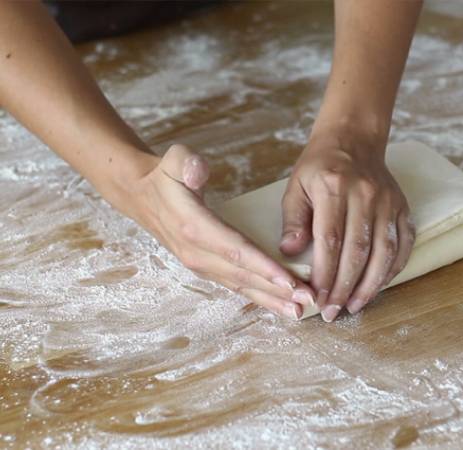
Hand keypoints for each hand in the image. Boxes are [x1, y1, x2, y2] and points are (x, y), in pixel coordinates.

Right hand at [129, 144, 314, 319]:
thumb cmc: (165, 178)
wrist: (142, 197)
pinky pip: (234, 285)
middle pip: (242, 275)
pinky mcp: (205, 268)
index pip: (235, 250)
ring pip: (240, 286)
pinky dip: (257, 296)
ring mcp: (200, 264)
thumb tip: (198, 172)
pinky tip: (277, 304)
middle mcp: (197, 253)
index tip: (289, 280)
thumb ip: (187, 164)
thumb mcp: (173, 160)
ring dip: (270, 300)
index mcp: (194, 227)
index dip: (263, 266)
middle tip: (307, 302)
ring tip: (298, 311)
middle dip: (276, 290)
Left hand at [280, 135, 414, 320]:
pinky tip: (378, 286)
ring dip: (370, 285)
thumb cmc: (319, 167)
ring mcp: (388, 202)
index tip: (316, 298)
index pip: (331, 240)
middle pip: (358, 251)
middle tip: (333, 312)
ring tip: (354, 306)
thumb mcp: (296, 186)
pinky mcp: (403, 208)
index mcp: (335, 188)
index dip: (325, 274)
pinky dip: (392, 269)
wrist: (353, 141)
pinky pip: (403, 244)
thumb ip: (293, 220)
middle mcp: (366, 195)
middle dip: (344, 287)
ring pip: (384, 252)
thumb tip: (290, 253)